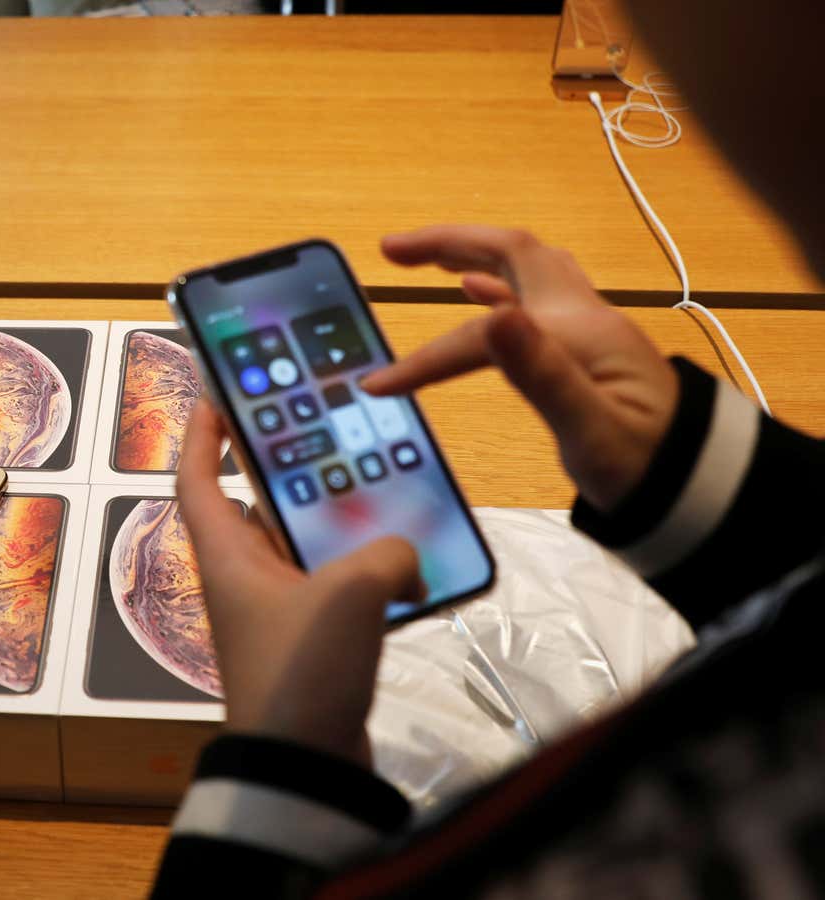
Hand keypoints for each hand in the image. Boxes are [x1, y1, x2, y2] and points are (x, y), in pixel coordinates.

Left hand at [177, 402, 423, 765]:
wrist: (304, 766)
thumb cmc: (301, 672)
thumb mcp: (350, 593)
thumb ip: (385, 553)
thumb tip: (406, 556)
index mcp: (226, 556)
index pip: (197, 480)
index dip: (202, 436)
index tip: (216, 396)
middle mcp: (243, 578)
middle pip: (257, 506)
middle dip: (287, 469)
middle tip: (326, 431)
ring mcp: (276, 612)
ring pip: (302, 546)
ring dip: (335, 520)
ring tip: (379, 484)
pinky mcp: (310, 642)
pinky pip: (333, 587)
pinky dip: (362, 569)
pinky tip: (406, 560)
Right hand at [361, 225, 678, 511]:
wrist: (697, 485)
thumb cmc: (646, 468)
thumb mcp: (592, 433)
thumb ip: (542, 374)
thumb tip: (495, 314)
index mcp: (577, 333)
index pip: (483, 331)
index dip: (426, 355)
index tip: (380, 385)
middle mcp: (582, 316)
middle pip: (511, 252)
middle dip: (447, 243)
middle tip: (389, 249)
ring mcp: (587, 328)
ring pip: (524, 267)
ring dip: (470, 252)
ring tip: (419, 256)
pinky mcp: (587, 346)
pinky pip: (534, 294)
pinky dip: (494, 283)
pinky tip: (474, 289)